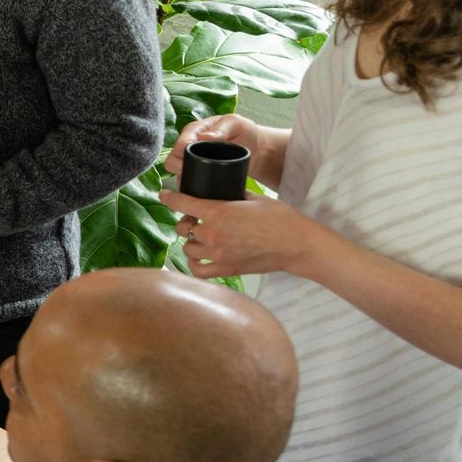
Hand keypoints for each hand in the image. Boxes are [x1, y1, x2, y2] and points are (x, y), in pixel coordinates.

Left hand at [158, 189, 328, 279]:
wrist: (297, 244)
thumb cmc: (280, 218)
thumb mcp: (253, 197)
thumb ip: (231, 194)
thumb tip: (219, 192)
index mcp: (218, 212)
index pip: (181, 203)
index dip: (169, 197)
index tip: (164, 194)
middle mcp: (214, 234)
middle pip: (183, 228)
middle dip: (186, 222)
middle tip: (195, 219)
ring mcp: (218, 254)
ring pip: (187, 248)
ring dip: (190, 242)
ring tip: (200, 238)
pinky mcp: (226, 270)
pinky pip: (197, 270)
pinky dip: (194, 263)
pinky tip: (199, 257)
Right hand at [165, 114, 283, 187]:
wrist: (254, 147)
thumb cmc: (243, 131)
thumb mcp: (235, 123)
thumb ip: (221, 128)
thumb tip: (204, 137)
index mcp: (194, 131)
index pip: (179, 144)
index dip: (183, 153)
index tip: (196, 158)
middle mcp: (188, 146)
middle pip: (172, 161)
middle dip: (181, 168)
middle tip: (198, 172)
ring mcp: (191, 161)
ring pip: (176, 174)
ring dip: (185, 179)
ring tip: (201, 182)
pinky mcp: (197, 173)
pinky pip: (186, 183)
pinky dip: (190, 188)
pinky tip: (201, 190)